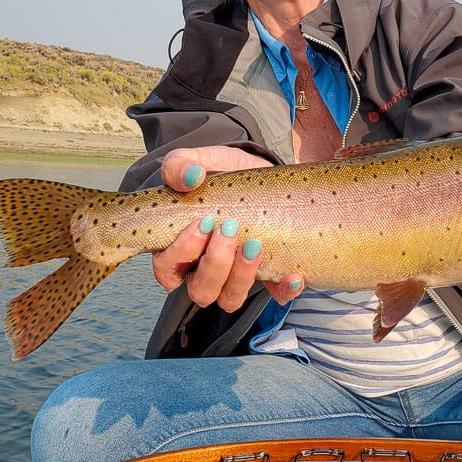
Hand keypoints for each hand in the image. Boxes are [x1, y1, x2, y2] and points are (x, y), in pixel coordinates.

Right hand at [152, 146, 304, 310]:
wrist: (261, 176)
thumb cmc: (222, 174)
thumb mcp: (202, 162)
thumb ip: (182, 164)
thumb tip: (190, 176)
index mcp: (180, 248)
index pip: (168, 268)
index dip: (181, 253)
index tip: (204, 222)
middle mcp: (204, 269)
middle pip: (200, 290)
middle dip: (215, 264)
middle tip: (230, 228)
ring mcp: (237, 276)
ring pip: (230, 299)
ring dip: (242, 277)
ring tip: (255, 245)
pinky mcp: (269, 275)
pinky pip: (275, 296)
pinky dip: (283, 290)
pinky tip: (293, 274)